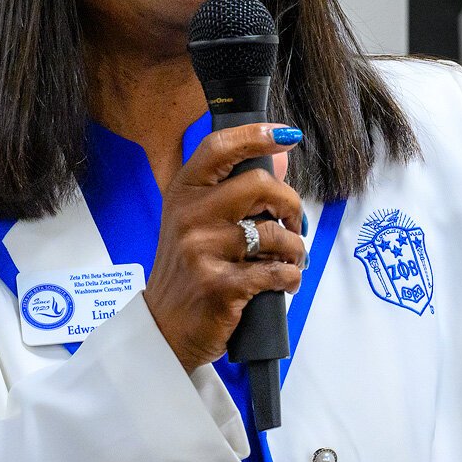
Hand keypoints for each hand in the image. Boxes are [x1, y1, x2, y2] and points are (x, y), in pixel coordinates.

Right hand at [144, 123, 306, 371]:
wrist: (165, 327)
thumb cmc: (187, 270)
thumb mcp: (196, 222)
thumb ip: (232, 191)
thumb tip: (280, 157)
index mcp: (184, 193)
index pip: (219, 148)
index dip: (256, 134)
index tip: (287, 135)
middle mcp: (190, 216)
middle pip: (260, 184)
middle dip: (291, 203)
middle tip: (296, 224)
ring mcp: (202, 250)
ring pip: (274, 232)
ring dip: (295, 248)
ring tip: (291, 259)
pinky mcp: (220, 285)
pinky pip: (275, 271)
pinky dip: (290, 276)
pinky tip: (285, 281)